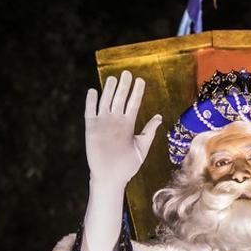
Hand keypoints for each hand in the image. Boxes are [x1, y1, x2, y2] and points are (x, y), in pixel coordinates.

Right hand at [84, 70, 162, 185]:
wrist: (111, 177)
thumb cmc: (128, 165)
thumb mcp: (142, 147)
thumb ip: (149, 131)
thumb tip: (159, 117)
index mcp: (128, 123)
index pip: (133, 103)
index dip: (137, 91)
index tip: (140, 80)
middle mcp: (116, 120)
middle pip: (120, 98)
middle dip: (124, 86)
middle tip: (127, 73)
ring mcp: (103, 123)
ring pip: (106, 101)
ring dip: (108, 90)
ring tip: (112, 78)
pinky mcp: (91, 128)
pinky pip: (90, 111)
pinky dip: (90, 101)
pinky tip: (92, 91)